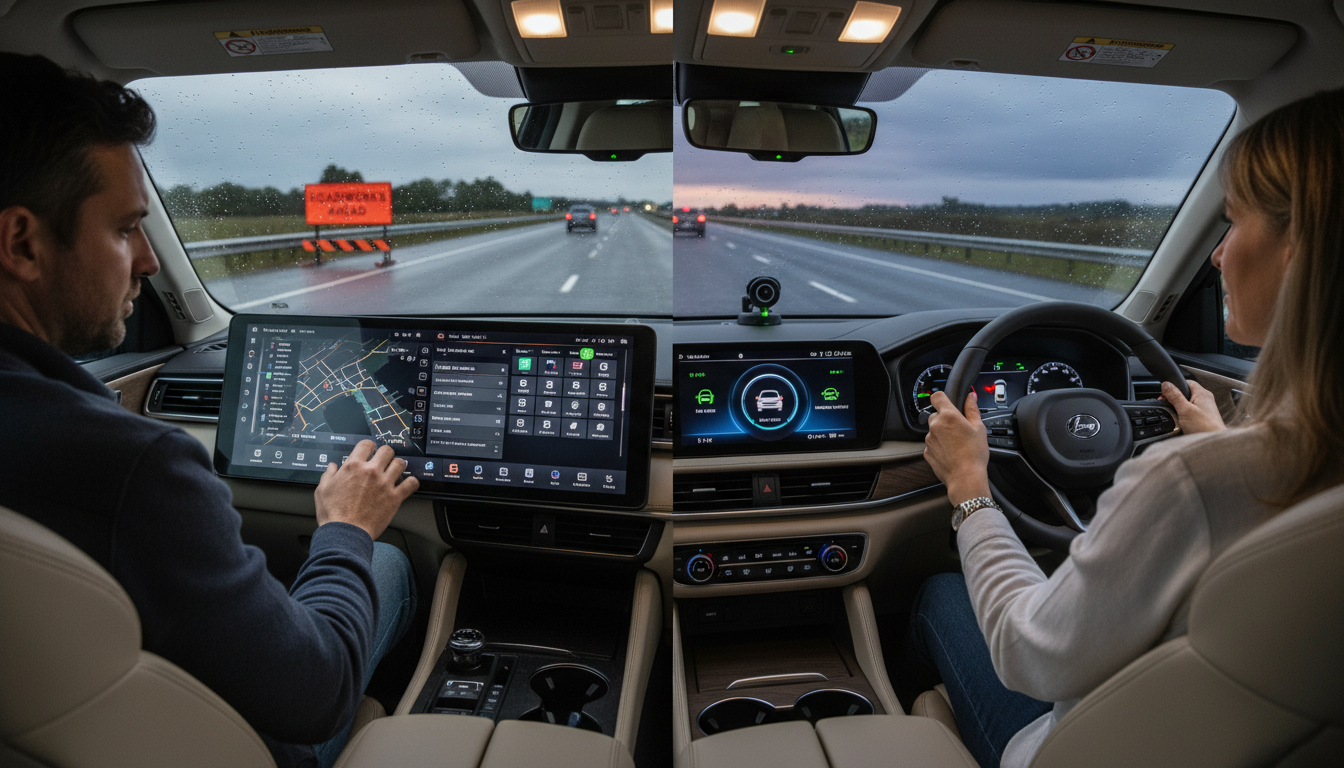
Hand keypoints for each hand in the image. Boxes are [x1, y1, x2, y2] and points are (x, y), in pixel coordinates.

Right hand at [313, 440, 418, 540]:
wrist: (345, 533)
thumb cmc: (333, 514)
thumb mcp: (322, 490)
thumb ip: (328, 475)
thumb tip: (332, 466)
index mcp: (353, 467)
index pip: (366, 444)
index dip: (369, 446)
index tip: (371, 450)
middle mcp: (371, 472)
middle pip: (387, 451)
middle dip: (386, 454)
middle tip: (384, 461)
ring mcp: (384, 484)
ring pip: (400, 463)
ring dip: (398, 466)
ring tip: (395, 471)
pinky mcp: (394, 497)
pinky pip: (411, 484)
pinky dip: (412, 482)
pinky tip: (407, 484)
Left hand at [924, 390, 991, 504]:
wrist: (965, 477)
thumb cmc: (974, 453)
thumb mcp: (979, 428)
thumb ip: (972, 409)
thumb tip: (970, 396)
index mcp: (948, 416)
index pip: (936, 396)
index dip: (942, 398)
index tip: (948, 402)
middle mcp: (935, 426)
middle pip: (936, 415)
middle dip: (945, 419)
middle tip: (959, 428)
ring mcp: (929, 439)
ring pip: (934, 430)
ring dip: (942, 433)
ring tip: (957, 444)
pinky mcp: (927, 452)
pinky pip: (932, 444)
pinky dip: (939, 446)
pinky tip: (951, 453)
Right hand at [1160, 380, 1224, 434]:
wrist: (1215, 445)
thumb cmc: (1204, 427)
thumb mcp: (1184, 410)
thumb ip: (1175, 396)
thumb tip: (1166, 384)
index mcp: (1202, 393)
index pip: (1186, 382)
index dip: (1174, 386)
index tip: (1165, 395)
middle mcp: (1206, 399)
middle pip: (1186, 393)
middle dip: (1175, 399)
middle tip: (1168, 406)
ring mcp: (1206, 408)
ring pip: (1188, 403)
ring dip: (1180, 408)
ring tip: (1176, 416)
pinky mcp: (1205, 417)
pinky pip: (1191, 412)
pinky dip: (1185, 415)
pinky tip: (1182, 422)